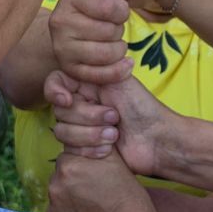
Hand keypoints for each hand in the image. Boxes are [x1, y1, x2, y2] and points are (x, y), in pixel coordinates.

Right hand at [45, 71, 167, 174]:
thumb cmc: (143, 108)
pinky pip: (70, 151)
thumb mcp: (119, 78)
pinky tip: (109, 150)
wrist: (157, 140)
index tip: (68, 100)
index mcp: (86, 85)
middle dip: (88, 116)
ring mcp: (80, 127)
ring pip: (62, 132)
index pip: (55, 83)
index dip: (54, 91)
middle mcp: (80, 104)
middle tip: (114, 117)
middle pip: (59, 111)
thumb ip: (94, 68)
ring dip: (90, 135)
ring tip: (115, 134)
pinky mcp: (83, 149)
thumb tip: (75, 60)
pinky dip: (90, 150)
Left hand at [48, 148, 155, 211]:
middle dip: (75, 178)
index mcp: (69, 165)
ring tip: (92, 203)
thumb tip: (92, 136)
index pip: (70, 156)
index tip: (95, 173)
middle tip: (96, 189)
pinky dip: (70, 211)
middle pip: (63, 174)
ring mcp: (54, 205)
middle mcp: (56, 184)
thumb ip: (96, 145)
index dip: (83, 163)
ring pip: (61, 192)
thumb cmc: (127, 194)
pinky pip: (60, 210)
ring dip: (71, 194)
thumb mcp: (115, 160)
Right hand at [50, 0, 132, 85]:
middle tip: (111, 28)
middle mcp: (60, 21)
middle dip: (118, 30)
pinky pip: (102, 75)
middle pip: (110, 31)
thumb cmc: (94, 8)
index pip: (111, 7)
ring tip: (113, 42)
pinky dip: (119, 71)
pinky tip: (126, 64)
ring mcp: (61, 47)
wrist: (73, 28)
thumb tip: (119, 5)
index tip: (118, 11)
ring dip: (119, 49)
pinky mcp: (68, 68)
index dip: (122, 11)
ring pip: (108, 53)